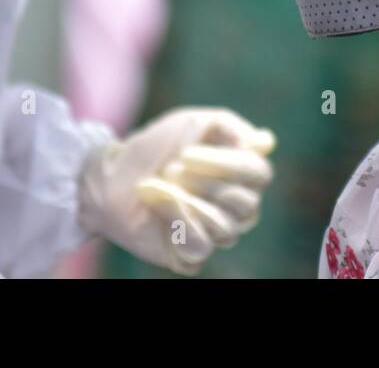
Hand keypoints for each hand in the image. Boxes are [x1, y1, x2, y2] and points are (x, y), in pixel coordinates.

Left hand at [78, 108, 275, 275]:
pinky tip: (156, 202)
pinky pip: (200, 246)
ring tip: (163, 183)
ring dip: (188, 201)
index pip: (259, 174)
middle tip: (173, 168)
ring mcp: (215, 232)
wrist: (112, 175)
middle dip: (205, 183)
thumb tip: (266, 143)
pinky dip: (175, 220)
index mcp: (241, 175)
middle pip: (247, 204)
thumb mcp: (193, 122)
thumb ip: (231, 127)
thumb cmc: (155, 147)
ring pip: (226, 228)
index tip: (187, 152)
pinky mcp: (191, 255)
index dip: (228, 164)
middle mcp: (235, 206)